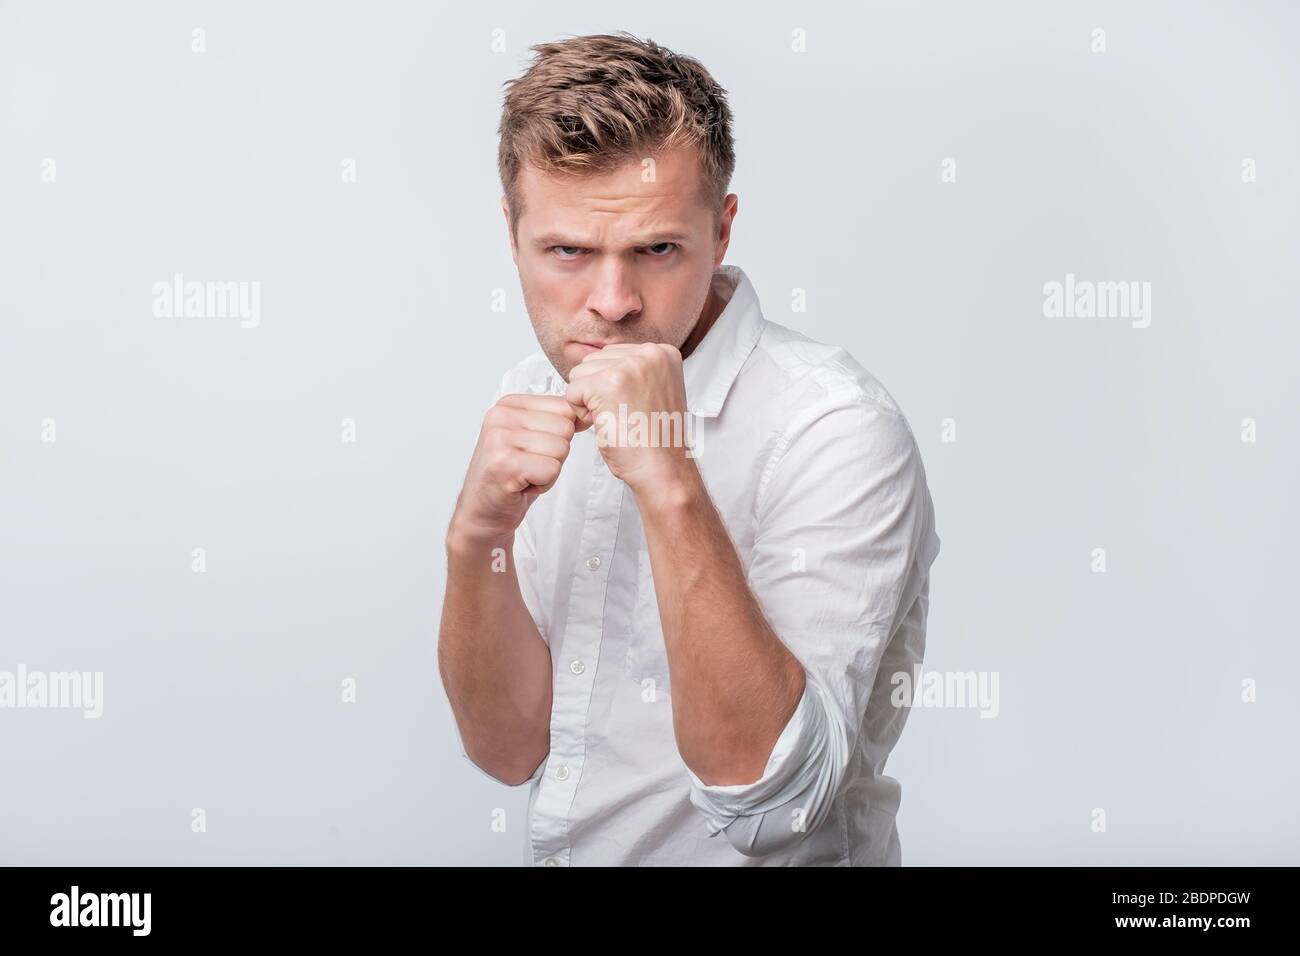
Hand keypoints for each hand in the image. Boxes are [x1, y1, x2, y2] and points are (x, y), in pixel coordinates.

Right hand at [449, 393, 583, 546]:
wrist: (482, 510)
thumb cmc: (509, 475)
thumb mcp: (532, 437)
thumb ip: (557, 420)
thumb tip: (589, 413)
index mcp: (508, 404)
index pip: (564, 406)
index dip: (560, 434)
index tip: (534, 448)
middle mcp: (501, 417)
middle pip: (565, 428)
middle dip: (555, 454)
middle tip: (529, 465)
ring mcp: (501, 439)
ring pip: (561, 449)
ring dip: (549, 470)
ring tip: (525, 474)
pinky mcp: (505, 464)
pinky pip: (551, 469)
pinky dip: (543, 483)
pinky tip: (522, 485)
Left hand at [564, 343, 693, 492]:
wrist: (663, 469)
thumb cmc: (655, 440)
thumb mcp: (652, 390)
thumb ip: (630, 370)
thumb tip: (592, 358)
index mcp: (661, 352)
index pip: (610, 355)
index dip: (611, 386)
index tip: (635, 406)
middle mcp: (648, 353)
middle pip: (593, 361)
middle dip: (598, 391)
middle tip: (626, 415)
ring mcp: (629, 366)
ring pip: (579, 375)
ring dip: (589, 401)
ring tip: (618, 418)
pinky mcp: (607, 383)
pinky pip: (572, 392)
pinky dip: (582, 413)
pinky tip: (607, 424)